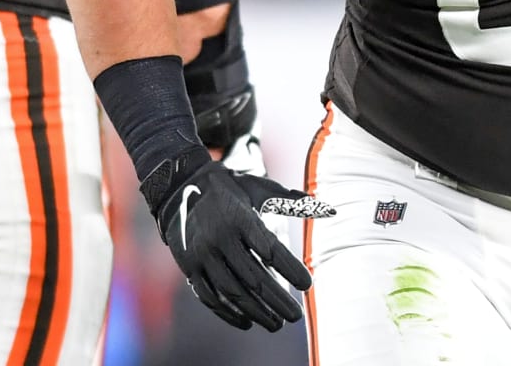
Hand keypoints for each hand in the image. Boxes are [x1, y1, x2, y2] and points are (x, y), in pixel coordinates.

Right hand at [142, 147, 333, 331]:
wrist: (181, 187)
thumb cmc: (231, 189)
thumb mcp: (260, 188)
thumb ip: (292, 201)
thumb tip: (330, 209)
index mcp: (240, 218)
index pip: (269, 249)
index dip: (289, 268)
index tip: (308, 284)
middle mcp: (219, 238)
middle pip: (252, 276)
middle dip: (276, 299)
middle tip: (296, 316)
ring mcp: (201, 255)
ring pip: (231, 291)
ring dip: (255, 311)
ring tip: (276, 323)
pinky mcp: (189, 267)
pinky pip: (209, 296)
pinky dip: (227, 312)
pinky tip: (247, 321)